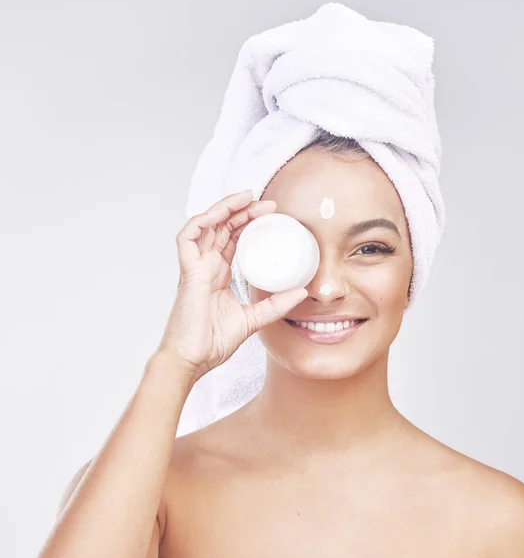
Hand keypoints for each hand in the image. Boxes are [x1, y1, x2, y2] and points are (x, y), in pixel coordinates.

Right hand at [156, 189, 307, 381]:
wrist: (193, 359)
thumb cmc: (213, 342)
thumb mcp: (253, 319)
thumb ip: (275, 305)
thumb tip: (301, 292)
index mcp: (218, 274)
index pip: (232, 238)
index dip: (248, 222)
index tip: (271, 214)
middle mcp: (206, 266)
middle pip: (221, 227)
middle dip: (242, 210)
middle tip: (266, 204)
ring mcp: (195, 267)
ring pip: (205, 225)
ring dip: (224, 208)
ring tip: (246, 198)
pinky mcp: (188, 272)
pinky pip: (187, 237)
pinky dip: (201, 221)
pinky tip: (219, 213)